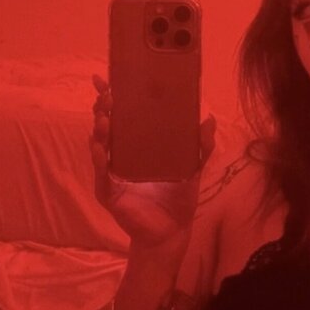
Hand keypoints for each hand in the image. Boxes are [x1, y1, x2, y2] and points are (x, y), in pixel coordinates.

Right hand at [90, 74, 215, 255]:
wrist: (173, 230)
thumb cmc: (178, 196)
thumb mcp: (194, 167)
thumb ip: (201, 145)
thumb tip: (209, 118)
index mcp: (137, 144)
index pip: (120, 115)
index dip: (110, 97)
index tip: (105, 78)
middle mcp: (120, 154)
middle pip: (105, 125)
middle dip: (103, 108)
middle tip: (107, 95)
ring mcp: (112, 172)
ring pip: (99, 145)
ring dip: (99, 130)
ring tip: (104, 118)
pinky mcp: (109, 191)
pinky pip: (101, 173)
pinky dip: (100, 160)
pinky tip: (101, 150)